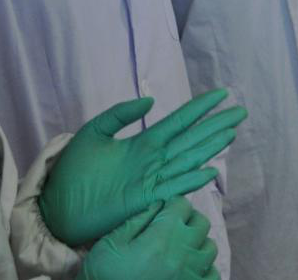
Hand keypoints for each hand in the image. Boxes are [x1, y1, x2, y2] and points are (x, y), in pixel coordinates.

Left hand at [40, 89, 246, 245]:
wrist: (55, 204)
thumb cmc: (72, 171)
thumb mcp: (93, 132)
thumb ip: (119, 114)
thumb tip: (150, 99)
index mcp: (143, 142)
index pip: (179, 121)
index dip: (200, 107)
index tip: (221, 93)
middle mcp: (153, 160)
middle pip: (192, 139)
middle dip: (216, 125)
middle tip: (241, 111)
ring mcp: (151, 180)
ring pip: (188, 160)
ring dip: (210, 148)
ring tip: (231, 133)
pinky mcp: (144, 200)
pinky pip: (172, 188)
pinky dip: (191, 180)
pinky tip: (209, 171)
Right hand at [79, 197, 217, 279]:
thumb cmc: (102, 277)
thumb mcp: (110, 245)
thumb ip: (137, 220)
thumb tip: (159, 204)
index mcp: (162, 238)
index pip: (182, 205)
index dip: (172, 205)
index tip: (164, 211)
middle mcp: (182, 255)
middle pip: (201, 223)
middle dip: (188, 220)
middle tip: (172, 227)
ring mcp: (191, 275)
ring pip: (210, 247)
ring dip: (198, 243)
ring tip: (180, 249)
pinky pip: (212, 274)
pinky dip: (204, 268)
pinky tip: (188, 269)